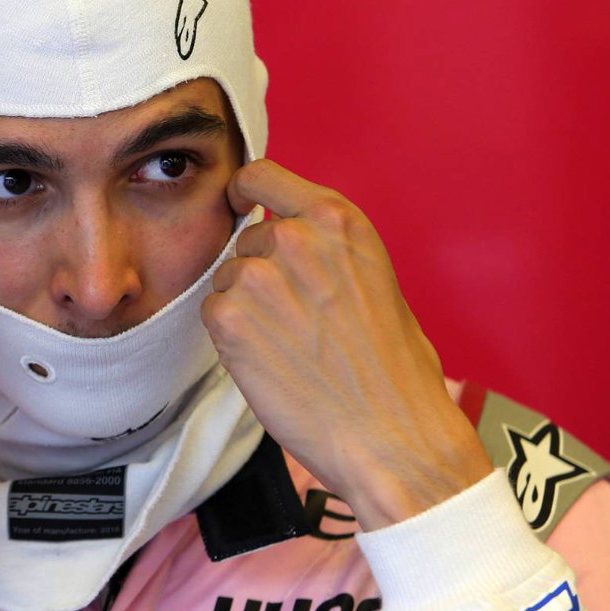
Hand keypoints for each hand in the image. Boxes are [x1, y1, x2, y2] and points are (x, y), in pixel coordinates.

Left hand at [200, 160, 490, 529]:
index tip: (242, 206)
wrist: (392, 434)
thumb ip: (330, 250)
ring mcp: (257, 277)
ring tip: (289, 346)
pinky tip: (271, 362)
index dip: (245, 194)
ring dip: (245, 307)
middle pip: (247, 240)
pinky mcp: (229, 319)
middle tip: (296, 320)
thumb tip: (292, 235)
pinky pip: (214, 314)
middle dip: (261, 273)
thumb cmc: (395, 370)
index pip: (261, 176)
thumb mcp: (377, 279)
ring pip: (227, 279)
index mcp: (337, 221)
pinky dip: (232, 338)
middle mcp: (295, 238)